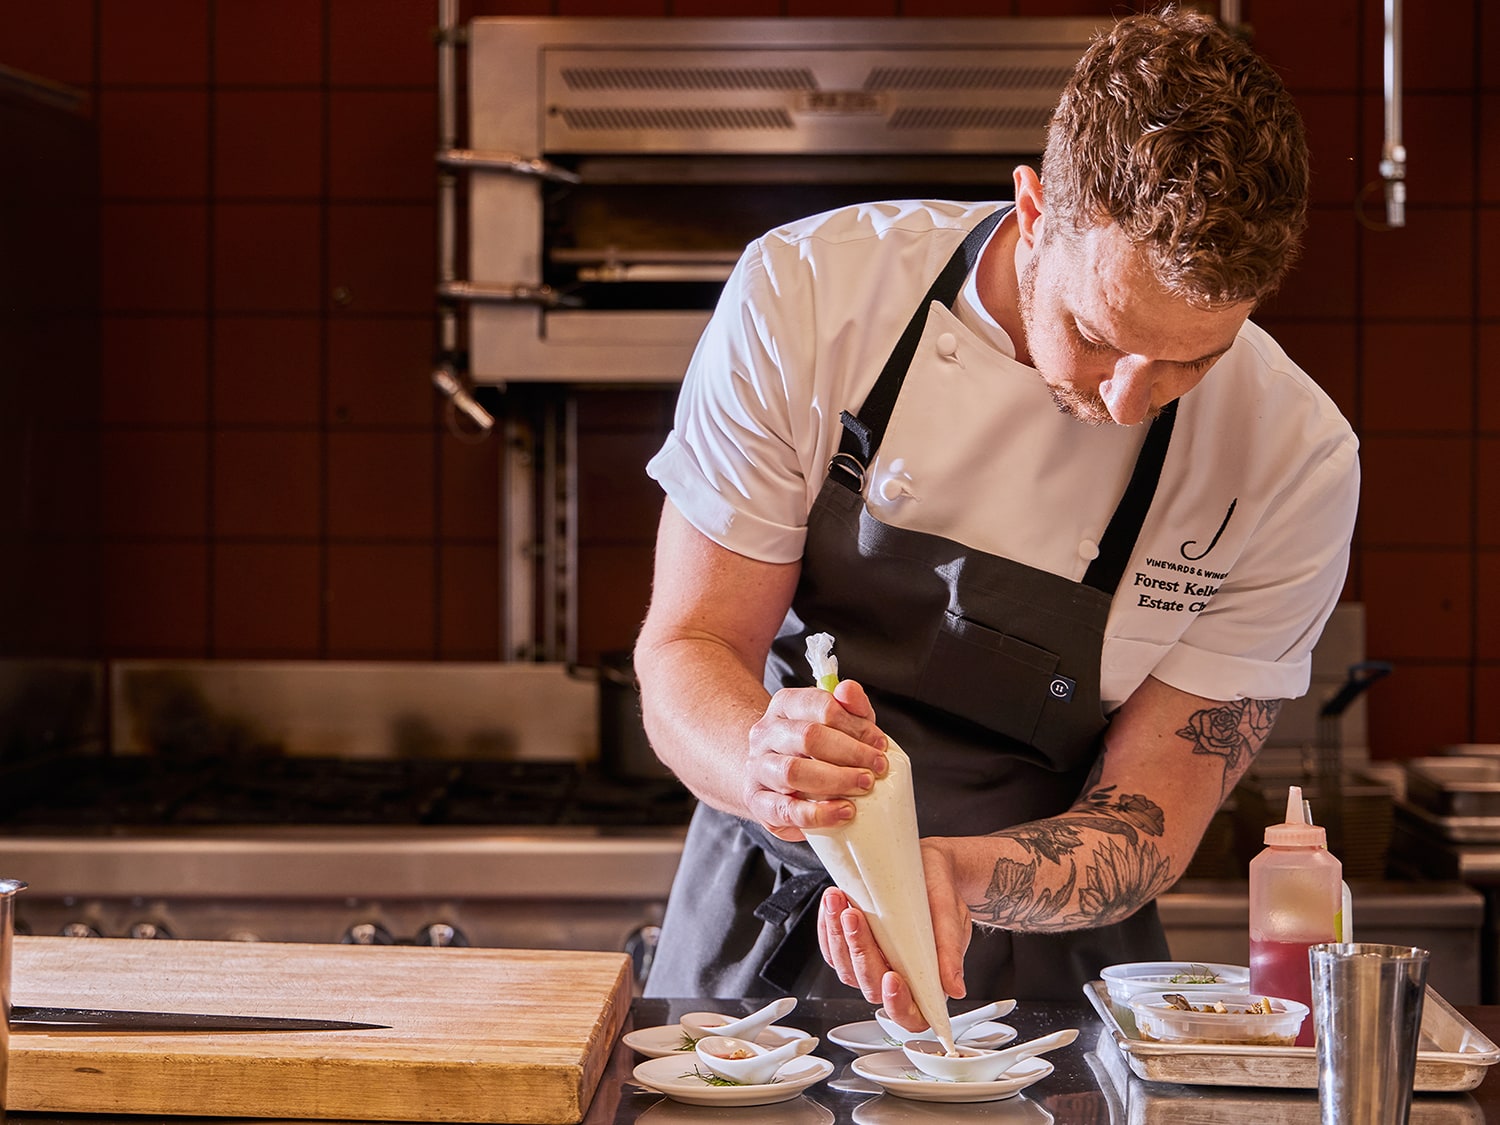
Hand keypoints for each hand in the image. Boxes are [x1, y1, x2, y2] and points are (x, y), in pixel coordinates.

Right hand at [743, 679, 888, 841]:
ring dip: (836, 780)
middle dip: (850, 753)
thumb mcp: (837, 723)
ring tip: (863, 786)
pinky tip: (844, 811)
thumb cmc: (814, 749)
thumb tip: (848, 690)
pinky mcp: (757, 801)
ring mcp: (757, 767)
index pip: (819, 704)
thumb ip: (850, 706)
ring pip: (793, 772)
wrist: (774, 776)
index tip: (879, 743)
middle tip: (877, 768)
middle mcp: (765, 733)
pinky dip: (818, 813)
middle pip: (807, 736)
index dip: (854, 724)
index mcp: (784, 705)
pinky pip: (784, 809)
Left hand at [815, 843, 971, 1028]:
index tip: (892, 978)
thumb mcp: (952, 915)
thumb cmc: (940, 892)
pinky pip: (833, 950)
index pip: (911, 1015)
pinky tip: (833, 905)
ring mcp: (873, 960)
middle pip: (872, 986)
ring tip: (839, 902)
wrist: (927, 863)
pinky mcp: (852, 944)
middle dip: (860, 952)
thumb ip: (951, 950)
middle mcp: (897, 974)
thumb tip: (955, 989)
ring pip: (847, 969)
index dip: (899, 1005)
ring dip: (839, 937)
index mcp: (927, 978)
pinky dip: (828, 929)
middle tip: (855, 918)